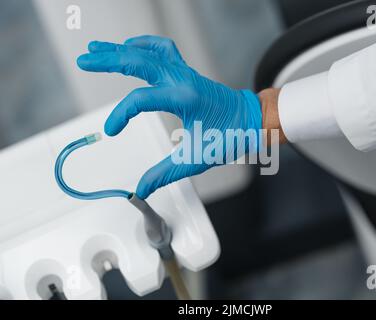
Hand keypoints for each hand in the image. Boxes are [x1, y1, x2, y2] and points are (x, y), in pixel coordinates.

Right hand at [77, 36, 262, 198]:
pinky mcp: (186, 72)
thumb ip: (165, 173)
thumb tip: (142, 188)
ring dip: (122, 49)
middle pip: (138, 61)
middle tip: (85, 60)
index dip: (121, 114)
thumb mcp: (196, 158)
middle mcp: (182, 79)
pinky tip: (130, 48)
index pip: (141, 99)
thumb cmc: (231, 135)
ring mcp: (184, 72)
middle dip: (109, 60)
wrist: (251, 120)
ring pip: (148, 51)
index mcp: (185, 98)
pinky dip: (143, 46)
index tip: (111, 130)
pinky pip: (162, 50)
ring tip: (99, 50)